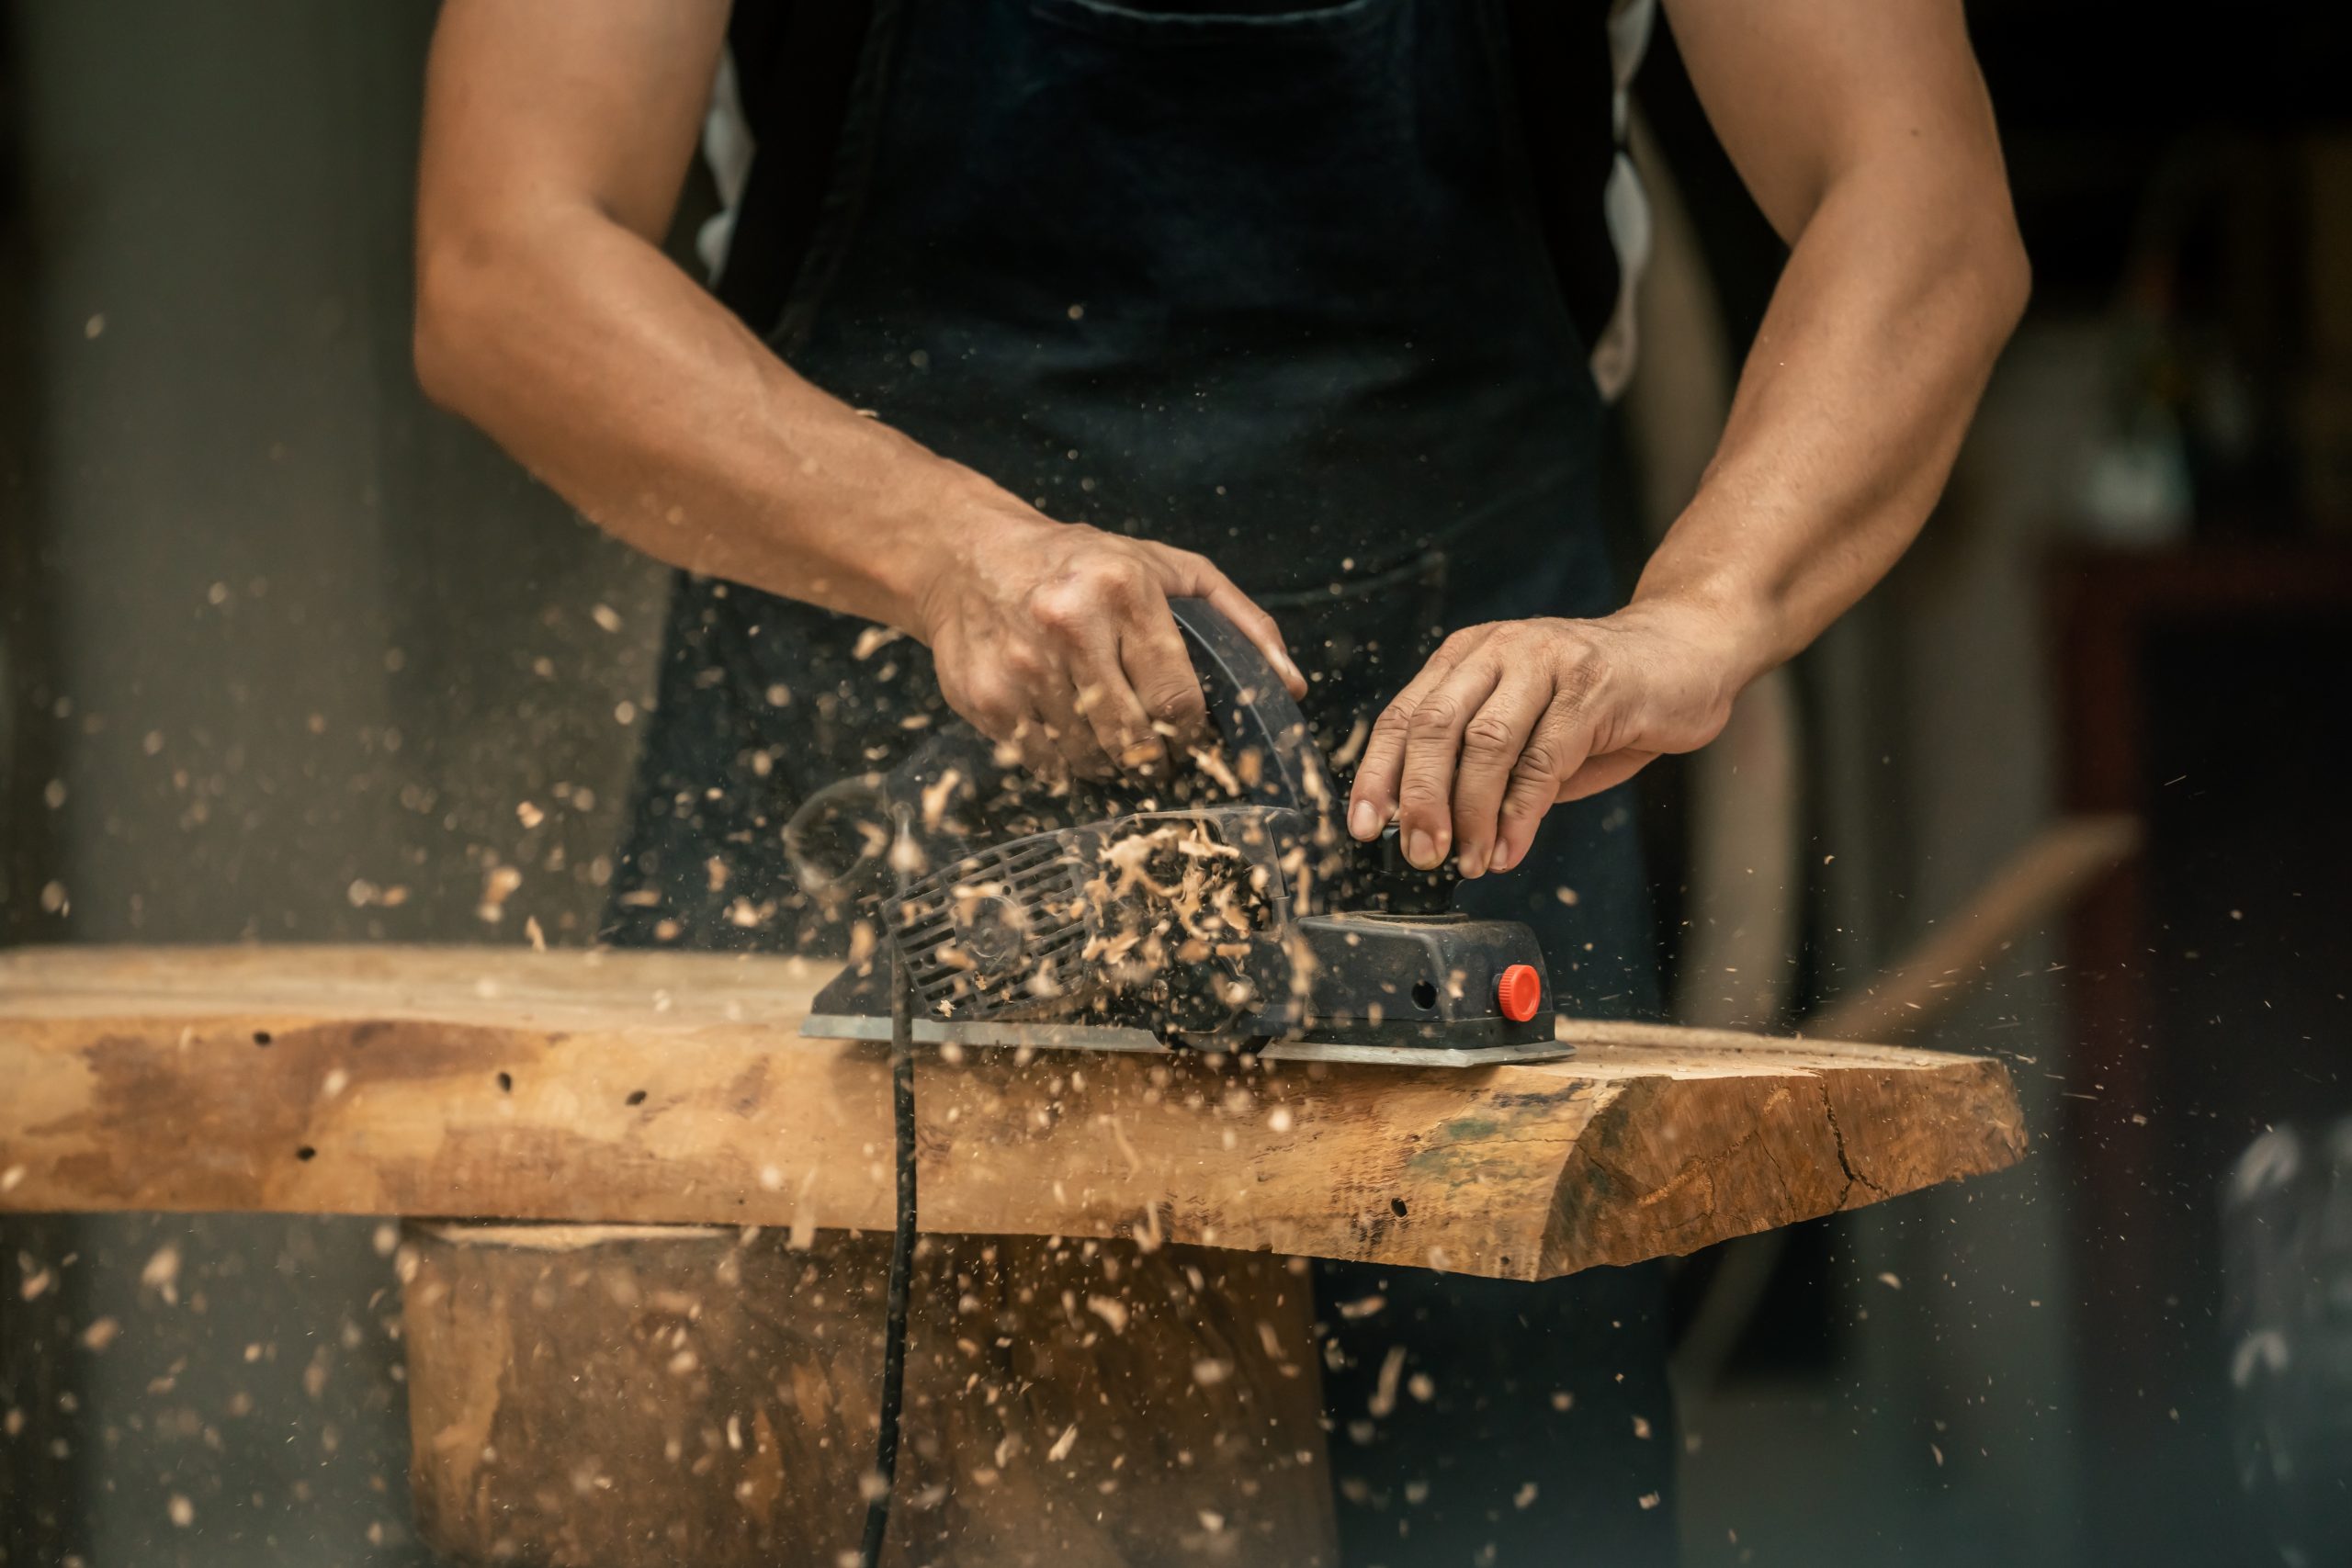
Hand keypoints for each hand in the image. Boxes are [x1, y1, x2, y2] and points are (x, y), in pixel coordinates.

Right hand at [912, 486, 1305, 780]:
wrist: (970, 556)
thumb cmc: (1085, 564)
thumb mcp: (1170, 569)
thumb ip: (1240, 623)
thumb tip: (1291, 686)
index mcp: (1124, 589)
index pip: (1178, 700)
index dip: (1192, 733)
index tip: (1190, 733)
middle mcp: (1069, 624)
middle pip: (1135, 740)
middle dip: (1154, 755)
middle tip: (1152, 743)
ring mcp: (1021, 664)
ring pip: (1088, 759)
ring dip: (1107, 758)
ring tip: (1103, 724)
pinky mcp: (985, 697)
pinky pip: (1043, 762)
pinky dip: (1061, 758)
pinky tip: (1062, 721)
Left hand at [1345, 601, 1751, 876]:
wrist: (1687, 653)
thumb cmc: (1600, 701)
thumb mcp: (1525, 727)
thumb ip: (1481, 767)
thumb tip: (1430, 831)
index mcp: (1467, 657)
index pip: (1404, 716)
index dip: (1378, 774)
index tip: (1364, 827)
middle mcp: (1499, 651)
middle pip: (1435, 726)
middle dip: (1419, 799)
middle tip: (1419, 854)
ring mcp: (1546, 662)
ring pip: (1486, 744)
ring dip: (1470, 813)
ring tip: (1466, 862)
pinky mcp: (1594, 687)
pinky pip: (1544, 760)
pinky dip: (1521, 814)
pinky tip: (1510, 847)